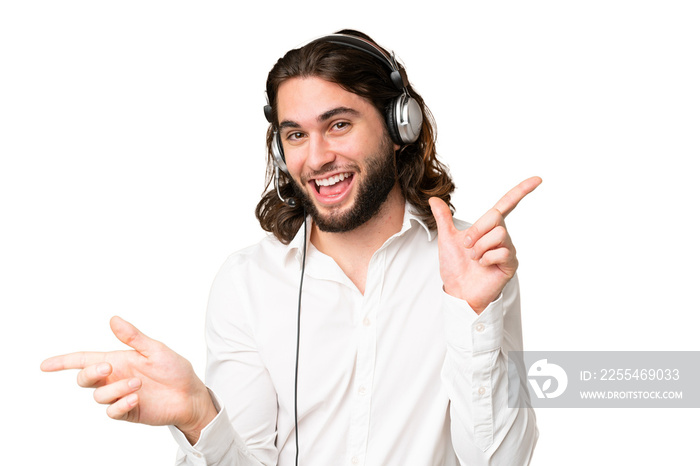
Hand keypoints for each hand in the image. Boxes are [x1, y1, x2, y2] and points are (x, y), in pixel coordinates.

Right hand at [40, 316, 216, 443]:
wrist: (190, 394)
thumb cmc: (174, 369)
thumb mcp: (155, 350)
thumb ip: (133, 337)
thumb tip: (113, 319)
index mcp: (118, 360)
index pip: (84, 360)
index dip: (63, 362)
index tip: (44, 365)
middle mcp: (115, 378)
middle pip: (84, 378)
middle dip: (89, 373)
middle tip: (106, 367)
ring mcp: (120, 396)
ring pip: (99, 396)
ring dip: (115, 388)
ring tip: (138, 385)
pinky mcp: (128, 411)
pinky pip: (113, 411)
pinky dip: (121, 403)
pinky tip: (136, 397)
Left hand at [429, 176, 541, 313]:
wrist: (458, 290)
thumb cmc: (455, 266)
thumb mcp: (446, 239)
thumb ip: (443, 218)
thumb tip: (433, 198)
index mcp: (488, 227)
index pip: (507, 203)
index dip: (521, 191)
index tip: (538, 179)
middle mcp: (501, 235)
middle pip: (496, 216)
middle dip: (477, 230)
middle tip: (468, 245)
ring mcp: (507, 249)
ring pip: (498, 234)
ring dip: (479, 247)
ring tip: (474, 258)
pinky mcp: (511, 263)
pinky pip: (502, 252)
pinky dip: (486, 258)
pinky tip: (483, 266)